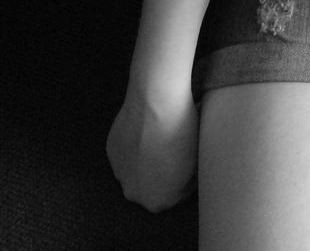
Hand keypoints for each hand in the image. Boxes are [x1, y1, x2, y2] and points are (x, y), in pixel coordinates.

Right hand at [106, 87, 198, 212]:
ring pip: (137, 169)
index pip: (176, 196)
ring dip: (146, 158)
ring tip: (159, 137)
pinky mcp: (111, 152)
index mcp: (158, 202)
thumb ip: (190, 179)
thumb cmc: (182, 134)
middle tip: (175, 149)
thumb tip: (189, 177)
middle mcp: (134, 194)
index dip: (186, 177)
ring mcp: (120, 173)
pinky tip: (146, 129)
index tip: (192, 161)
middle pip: (154, 185)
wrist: (156, 106)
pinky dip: (134, 145)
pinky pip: (126, 153)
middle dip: (164, 171)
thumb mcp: (197, 162)